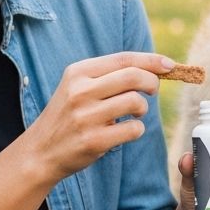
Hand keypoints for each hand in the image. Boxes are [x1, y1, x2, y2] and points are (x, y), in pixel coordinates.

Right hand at [22, 51, 173, 182]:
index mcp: (78, 72)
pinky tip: (123, 132)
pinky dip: (136, 130)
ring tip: (132, 114)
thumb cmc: (69, 116)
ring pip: (136, 102)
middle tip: (152, 91)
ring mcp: (86, 116)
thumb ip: (109, 75)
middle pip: (133, 77)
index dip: (151, 60)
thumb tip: (155, 68)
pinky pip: (133, 129)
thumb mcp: (78, 87)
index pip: (123, 59)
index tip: (169, 65)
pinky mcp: (93, 140)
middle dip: (151, 82)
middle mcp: (80, 91)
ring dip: (142, 109)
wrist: (40, 151)